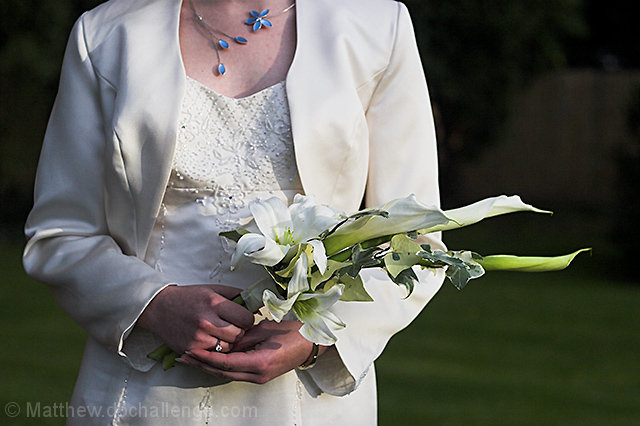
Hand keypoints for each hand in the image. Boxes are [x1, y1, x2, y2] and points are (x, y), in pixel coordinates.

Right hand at [138, 284, 253, 353]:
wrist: (159, 308)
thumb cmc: (188, 298)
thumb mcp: (212, 290)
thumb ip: (234, 295)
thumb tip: (254, 302)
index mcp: (214, 304)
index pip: (246, 319)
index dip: (247, 319)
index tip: (242, 318)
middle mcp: (206, 322)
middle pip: (238, 335)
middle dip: (239, 331)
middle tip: (232, 327)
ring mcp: (198, 338)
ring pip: (228, 347)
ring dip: (227, 342)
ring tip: (220, 333)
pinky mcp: (191, 349)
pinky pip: (213, 355)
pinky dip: (215, 349)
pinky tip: (210, 339)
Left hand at [178, 319, 327, 383]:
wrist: (311, 344)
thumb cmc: (293, 333)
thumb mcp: (265, 330)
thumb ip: (243, 337)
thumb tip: (225, 341)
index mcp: (260, 362)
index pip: (226, 363)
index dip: (206, 358)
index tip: (191, 351)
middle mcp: (258, 374)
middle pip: (222, 372)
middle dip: (201, 364)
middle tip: (184, 356)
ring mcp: (259, 377)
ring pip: (227, 374)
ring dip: (208, 366)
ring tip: (192, 357)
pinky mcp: (260, 375)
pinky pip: (235, 372)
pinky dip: (221, 366)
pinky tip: (211, 359)